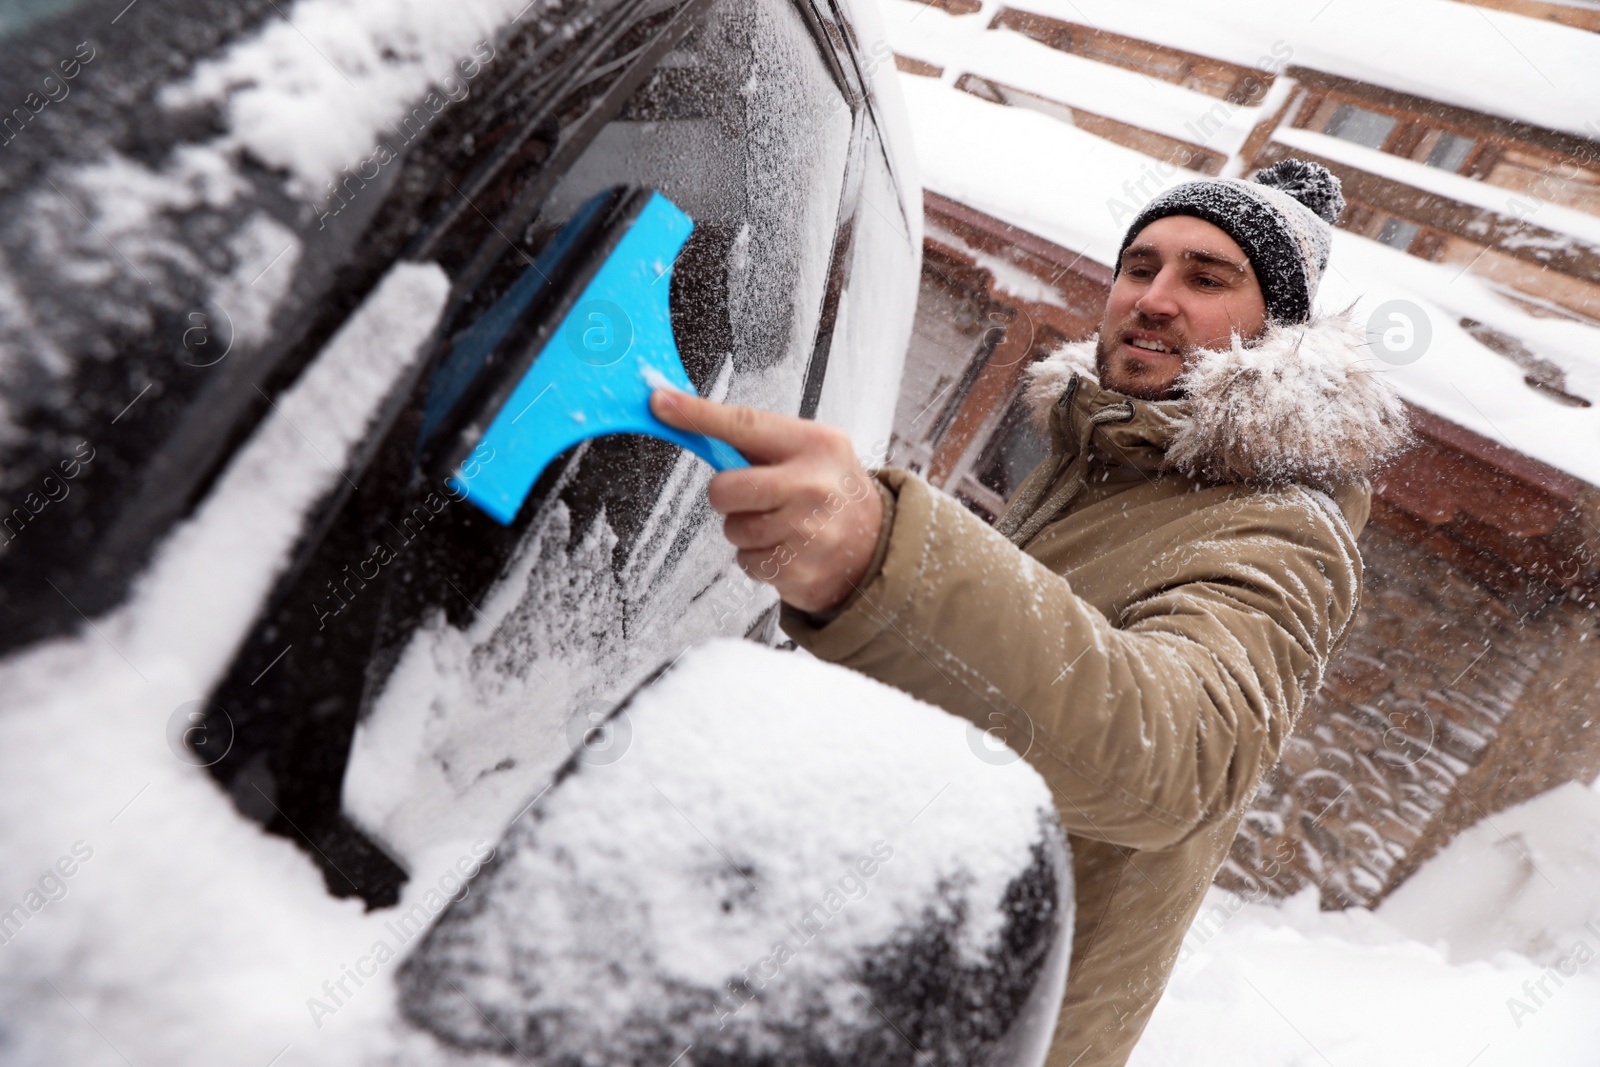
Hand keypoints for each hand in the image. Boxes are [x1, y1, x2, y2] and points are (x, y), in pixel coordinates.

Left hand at [650, 388, 883, 614]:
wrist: (876, 547)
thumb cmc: (831, 491)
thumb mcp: (812, 452)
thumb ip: (759, 441)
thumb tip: (688, 416)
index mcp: (816, 444)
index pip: (745, 424)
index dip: (697, 414)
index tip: (661, 401)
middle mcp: (813, 486)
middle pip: (725, 488)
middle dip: (728, 495)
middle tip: (755, 496)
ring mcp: (807, 532)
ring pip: (733, 529)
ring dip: (746, 530)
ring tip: (782, 525)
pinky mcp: (799, 570)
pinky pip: (747, 561)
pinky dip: (759, 559)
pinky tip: (788, 549)